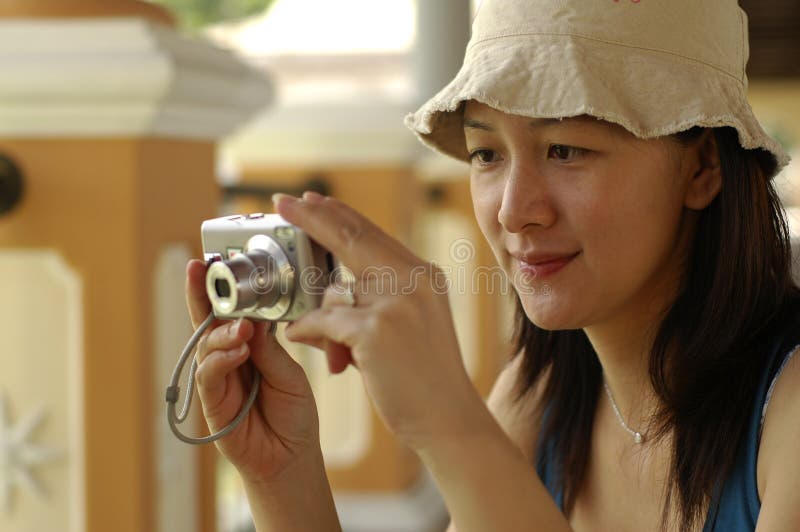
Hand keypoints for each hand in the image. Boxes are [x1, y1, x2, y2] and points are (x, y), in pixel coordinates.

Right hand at [185, 259, 320, 482]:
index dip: (219, 288)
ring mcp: (218, 381)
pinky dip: (221, 360)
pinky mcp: (213, 404)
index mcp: (247, 346)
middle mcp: (228, 359)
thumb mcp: (288, 372)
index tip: (213, 261)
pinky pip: (209, 376)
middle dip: (201, 294)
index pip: (229, 311)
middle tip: (200, 269)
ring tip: (240, 326)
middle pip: (207, 321)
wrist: (292, 457)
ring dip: (221, 332)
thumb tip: (252, 318)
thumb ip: (268, 348)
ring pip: (206, 346)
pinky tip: (237, 351)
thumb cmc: (292, 412)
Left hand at [278, 191, 482, 451]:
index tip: (313, 200)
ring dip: (318, 318)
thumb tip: (323, 299)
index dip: (339, 215)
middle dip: (314, 218)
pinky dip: (307, 331)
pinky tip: (300, 338)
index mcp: (423, 275)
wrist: (448, 418)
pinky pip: (322, 321)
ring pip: (332, 292)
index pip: (373, 234)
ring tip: (327, 346)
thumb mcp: (408, 325)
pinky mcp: (376, 330)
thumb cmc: (423, 377)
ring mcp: (397, 302)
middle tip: (285, 202)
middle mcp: (414, 279)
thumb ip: (373, 303)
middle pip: (352, 238)